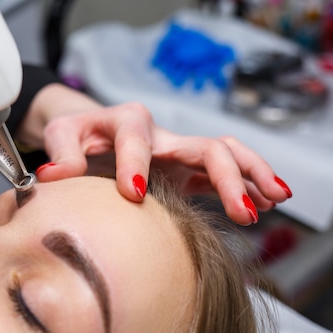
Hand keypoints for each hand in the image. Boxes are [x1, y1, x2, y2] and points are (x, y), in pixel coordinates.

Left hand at [16, 84, 291, 225]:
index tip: (132, 194)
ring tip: (276, 199)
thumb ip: (61, 152)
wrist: (87, 133)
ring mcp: (176, 153)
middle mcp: (160, 135)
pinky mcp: (181, 170)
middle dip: (228, 176)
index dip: (136, 164)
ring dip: (252, 175)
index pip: (138, 139)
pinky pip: (217, 175)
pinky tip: (263, 204)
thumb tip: (57, 174)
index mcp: (127, 121)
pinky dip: (243, 186)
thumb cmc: (73, 134)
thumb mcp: (60, 135)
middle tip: (242, 211)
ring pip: (225, 156)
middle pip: (206, 146)